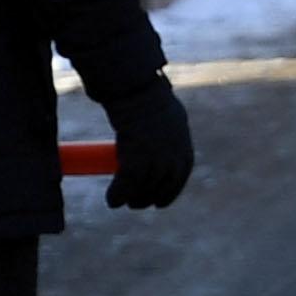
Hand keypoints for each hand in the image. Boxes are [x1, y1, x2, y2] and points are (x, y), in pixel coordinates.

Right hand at [100, 79, 193, 211]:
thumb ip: (170, 131)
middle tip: (134, 203)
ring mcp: (155, 163)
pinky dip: (116, 195)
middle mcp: (173, 160)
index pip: (179, 178)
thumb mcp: (170, 116)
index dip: (168, 193)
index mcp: (184, 150)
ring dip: (131, 200)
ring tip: (119, 201)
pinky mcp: (135, 164)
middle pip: (161, 189)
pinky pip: (125, 186)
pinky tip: (111, 200)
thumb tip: (163, 135)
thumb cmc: (150, 98)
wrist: (138, 92)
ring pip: (142, 190)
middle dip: (147, 199)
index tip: (159, 202)